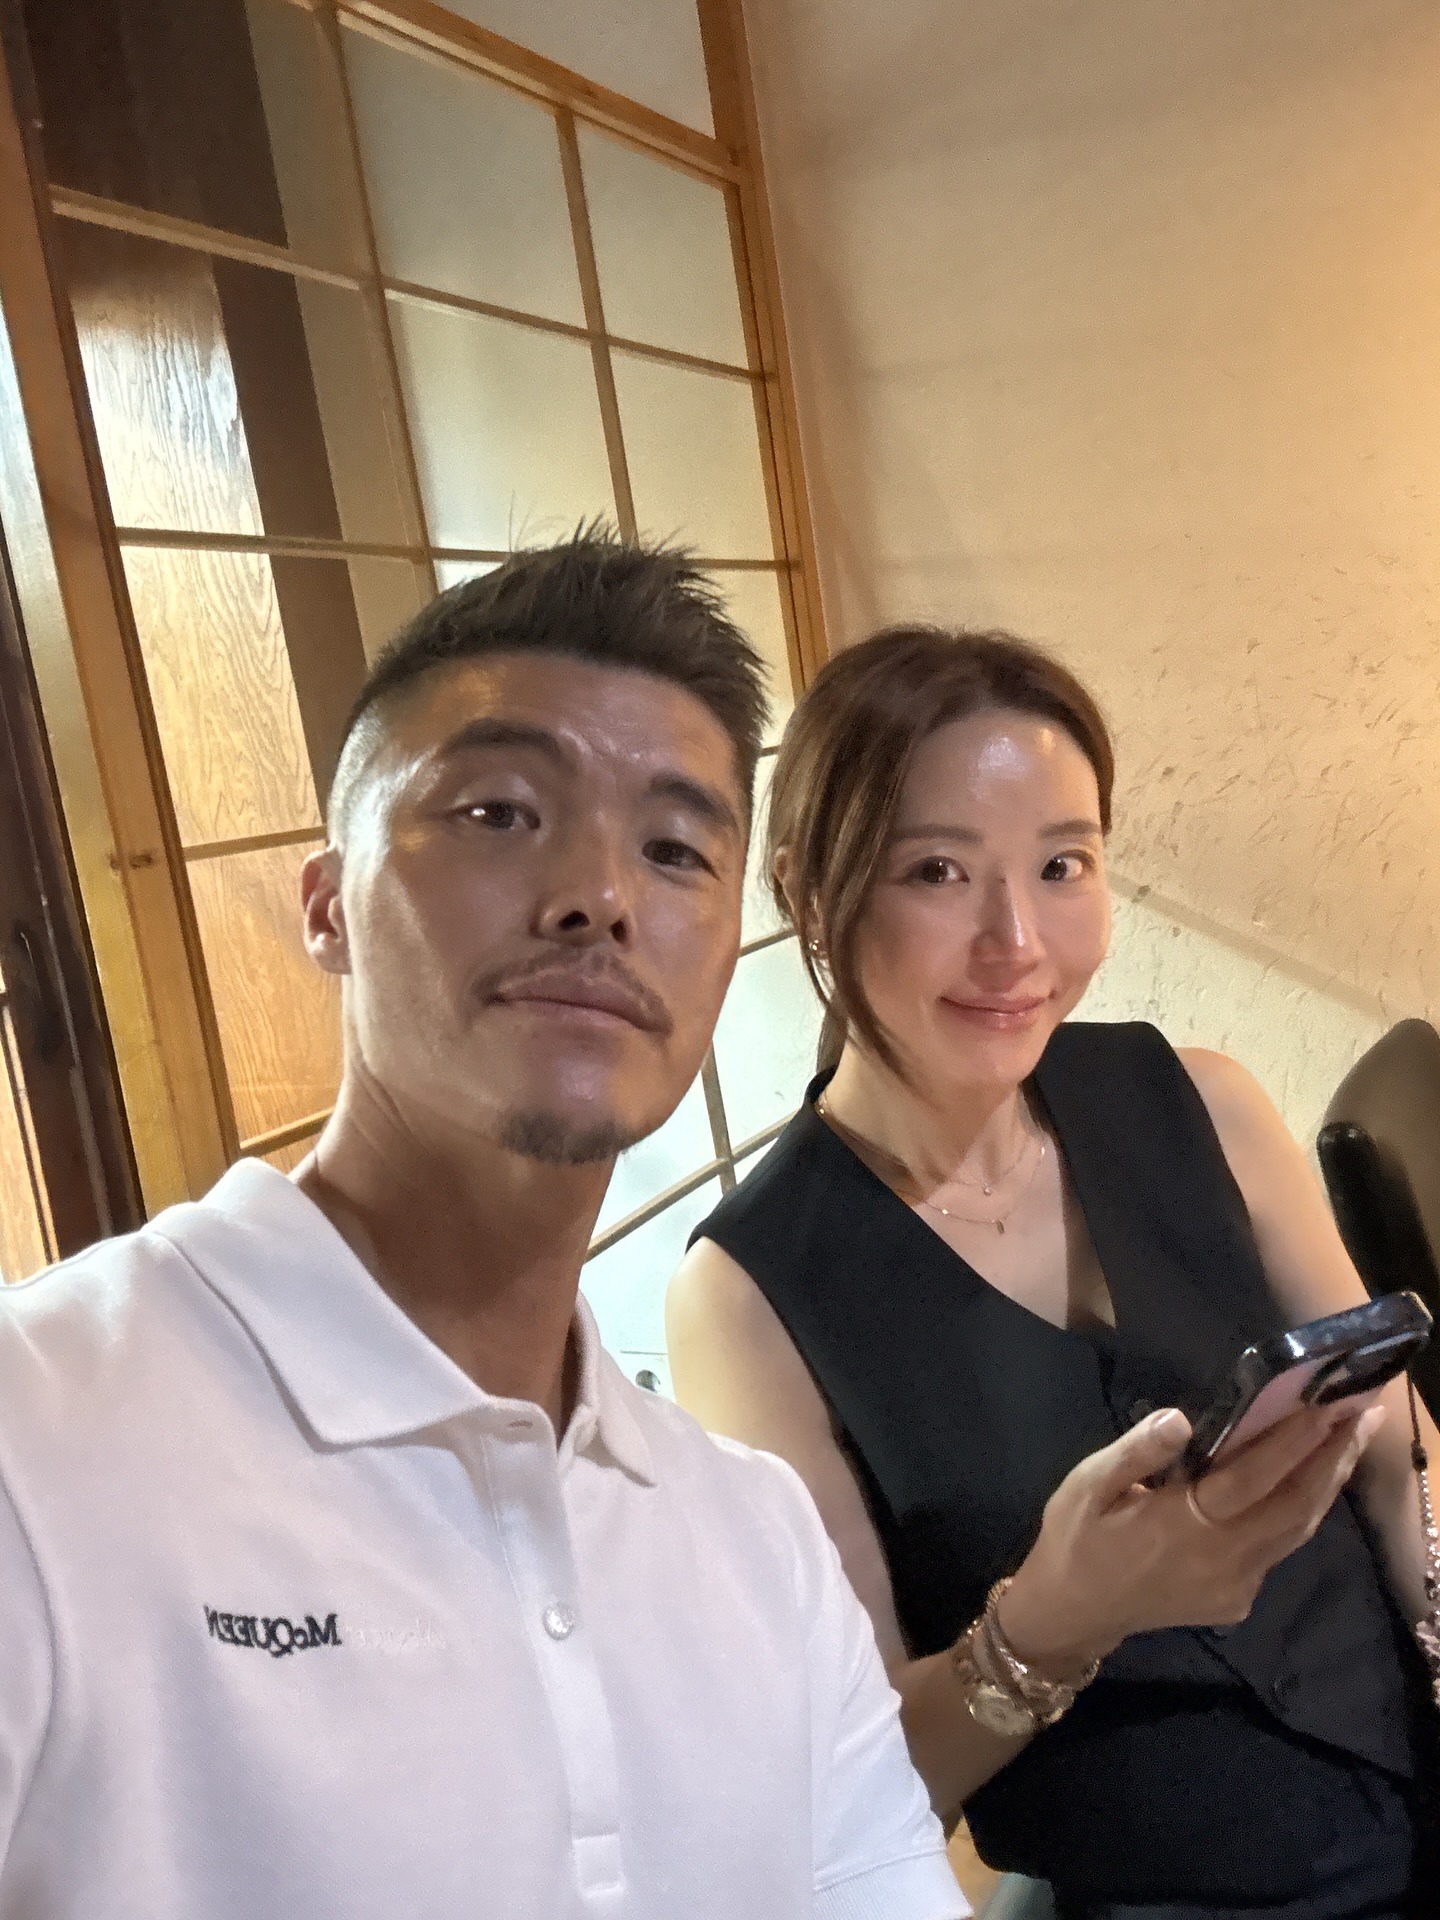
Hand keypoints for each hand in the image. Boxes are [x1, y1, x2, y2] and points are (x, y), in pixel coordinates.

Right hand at [996, 1399, 1385, 1679]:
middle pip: (1293, 1506)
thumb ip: (1135, 1451)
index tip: (1327, 1407)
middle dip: (1332, 1459)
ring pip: (1296, 1530)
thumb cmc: (1078, 1537)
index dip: (1292, 1443)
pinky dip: (1301, 1510)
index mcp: (1181, 1526)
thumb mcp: (1087, 1485)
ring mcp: (1235, 1586)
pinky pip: (1278, 1549)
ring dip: (1326, 1484)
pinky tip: (1306, 1481)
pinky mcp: (1238, 1600)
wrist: (1073, 1612)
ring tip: (1350, 1440)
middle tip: (1363, 1414)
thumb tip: (1180, 1419)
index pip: (1251, 1479)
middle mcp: (1220, 1560)